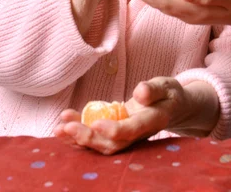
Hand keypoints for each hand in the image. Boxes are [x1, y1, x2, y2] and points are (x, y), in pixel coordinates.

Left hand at [53, 78, 218, 154]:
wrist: (171, 108)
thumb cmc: (169, 95)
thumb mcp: (166, 86)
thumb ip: (154, 89)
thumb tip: (139, 92)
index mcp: (151, 122)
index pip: (131, 130)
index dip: (113, 130)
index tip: (95, 122)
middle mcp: (136, 135)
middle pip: (111, 144)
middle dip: (87, 138)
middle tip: (66, 127)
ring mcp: (125, 137)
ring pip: (100, 145)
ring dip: (77, 140)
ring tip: (58, 129)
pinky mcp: (115, 133)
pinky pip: (96, 138)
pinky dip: (78, 134)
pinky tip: (64, 122)